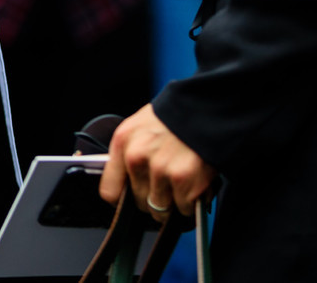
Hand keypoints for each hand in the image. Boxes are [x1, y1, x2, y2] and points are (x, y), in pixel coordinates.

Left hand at [99, 104, 216, 221]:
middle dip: (153, 200)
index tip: (133, 201)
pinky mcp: (182, 180)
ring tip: (182, 184)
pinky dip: (192, 202)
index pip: (110, 191)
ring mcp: (159, 170)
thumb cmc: (174, 118)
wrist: (207, 107)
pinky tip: (196, 184)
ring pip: (160, 209)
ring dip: (173, 204)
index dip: (123, 201)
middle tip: (167, 186)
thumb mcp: (141, 127)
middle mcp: (136, 157)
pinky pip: (183, 208)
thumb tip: (127, 184)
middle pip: (139, 202)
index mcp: (122, 142)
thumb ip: (131, 154)